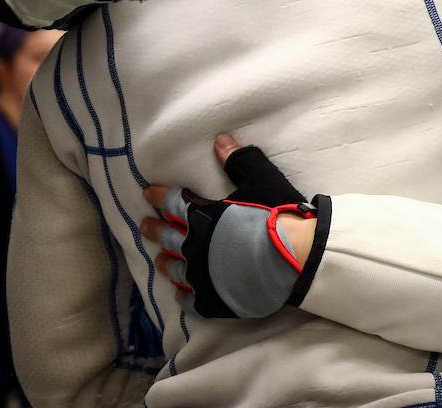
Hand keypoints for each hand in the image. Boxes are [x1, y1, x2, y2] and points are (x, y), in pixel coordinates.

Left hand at [141, 136, 318, 317]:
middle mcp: (196, 246)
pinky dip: (183, 295)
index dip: (160, 196)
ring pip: (175, 269)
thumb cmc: (278, 215)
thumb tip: (220, 141)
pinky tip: (181, 293)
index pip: (174, 202)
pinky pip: (190, 300)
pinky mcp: (214, 299)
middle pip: (168, 236)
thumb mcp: (262, 178)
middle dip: (156, 229)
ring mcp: (202, 276)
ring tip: (160, 260)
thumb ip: (239, 160)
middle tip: (145, 226)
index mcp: (204, 216)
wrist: (295, 257)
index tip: (148, 193)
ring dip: (166, 262)